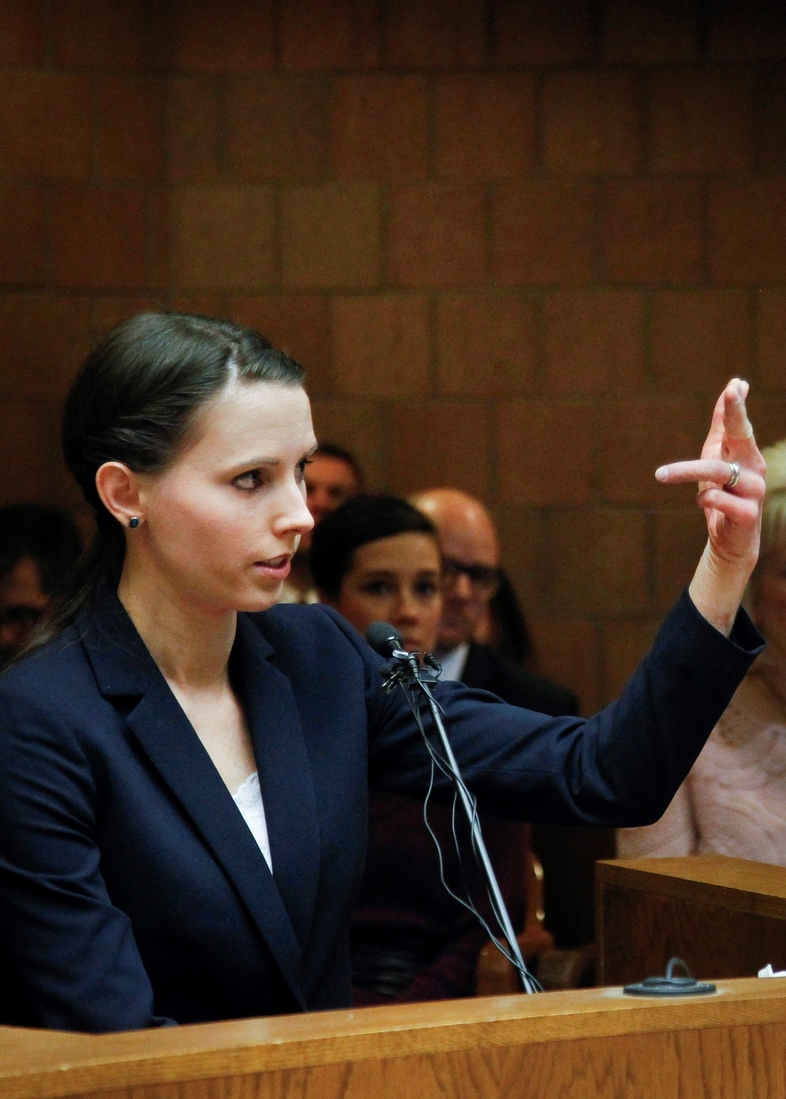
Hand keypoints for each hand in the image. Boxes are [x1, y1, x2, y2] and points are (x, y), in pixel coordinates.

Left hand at [654, 379, 765, 633]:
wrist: (731, 539)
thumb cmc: (724, 491)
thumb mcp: (717, 455)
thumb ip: (724, 423)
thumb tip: (736, 383)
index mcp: (745, 452)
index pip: (740, 424)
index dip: (736, 405)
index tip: (735, 385)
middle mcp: (754, 467)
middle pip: (741, 436)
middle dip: (734, 414)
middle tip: (730, 392)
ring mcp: (754, 491)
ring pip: (718, 471)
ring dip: (686, 470)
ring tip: (661, 474)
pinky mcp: (748, 515)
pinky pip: (717, 499)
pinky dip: (704, 499)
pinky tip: (703, 507)